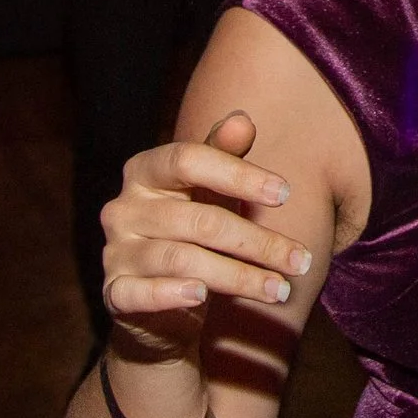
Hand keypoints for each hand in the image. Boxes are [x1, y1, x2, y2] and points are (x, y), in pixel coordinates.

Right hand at [98, 111, 312, 357]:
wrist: (162, 296)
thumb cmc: (194, 229)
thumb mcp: (210, 189)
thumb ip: (225, 156)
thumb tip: (241, 119)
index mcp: (145, 171)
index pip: (188, 160)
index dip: (238, 174)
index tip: (286, 193)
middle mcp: (124, 208)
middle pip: (199, 220)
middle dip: (258, 242)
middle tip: (302, 261)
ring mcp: (115, 252)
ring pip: (183, 260)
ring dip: (239, 277)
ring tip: (281, 290)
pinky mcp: (115, 292)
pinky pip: (140, 294)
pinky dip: (172, 294)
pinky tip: (203, 298)